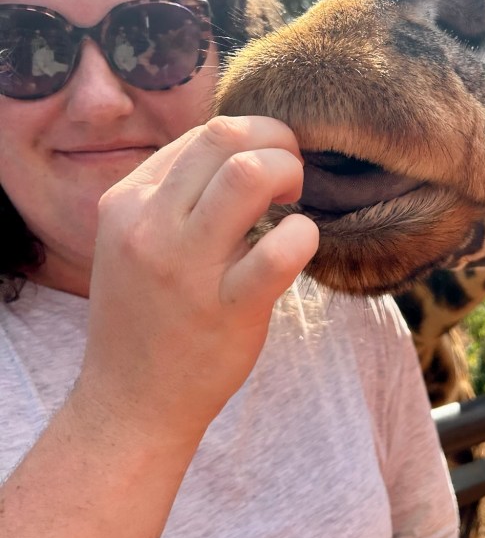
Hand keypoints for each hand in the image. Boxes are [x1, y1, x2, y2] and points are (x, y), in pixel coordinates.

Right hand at [75, 115, 318, 445]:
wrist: (130, 403)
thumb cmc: (146, 316)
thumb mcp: (134, 241)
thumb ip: (174, 195)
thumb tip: (242, 151)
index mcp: (127, 201)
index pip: (203, 134)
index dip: (251, 139)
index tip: (267, 169)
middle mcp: (150, 225)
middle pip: (225, 136)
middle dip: (276, 142)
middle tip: (291, 178)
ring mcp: (186, 267)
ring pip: (249, 173)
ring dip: (288, 174)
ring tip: (294, 204)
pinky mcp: (227, 308)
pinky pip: (280, 250)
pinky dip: (304, 234)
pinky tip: (300, 244)